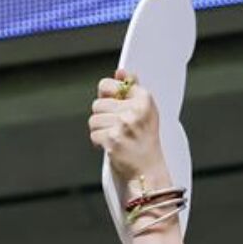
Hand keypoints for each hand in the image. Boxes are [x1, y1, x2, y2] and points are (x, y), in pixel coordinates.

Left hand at [89, 71, 168, 187]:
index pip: (111, 85)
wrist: (148, 171)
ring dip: (100, 131)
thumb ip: (132, 90)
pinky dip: (99, 142)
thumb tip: (120, 72)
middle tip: (116, 128)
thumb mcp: (144, 112)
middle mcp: (135, 110)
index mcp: (144, 99)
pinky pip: (94, 134)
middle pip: (98, 104)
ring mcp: (123, 125)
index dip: (107, 96)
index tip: (114, 106)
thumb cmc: (145, 143)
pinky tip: (111, 146)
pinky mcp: (113, 139)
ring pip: (94, 119)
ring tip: (114, 138)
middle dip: (103, 117)